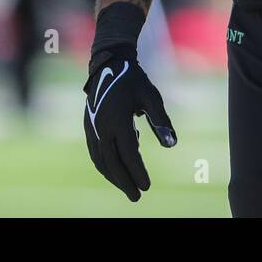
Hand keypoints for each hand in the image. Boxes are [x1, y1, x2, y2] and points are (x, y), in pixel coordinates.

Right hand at [83, 46, 176, 201]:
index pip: (128, 153)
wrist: (108, 64)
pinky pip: (95, 152)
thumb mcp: (151, 97)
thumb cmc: (133, 80)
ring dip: (114, 176)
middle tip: (138, 197)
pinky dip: (105, 165)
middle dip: (125, 181)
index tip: (147, 187)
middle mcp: (101, 127)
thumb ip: (161, 120)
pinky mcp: (88, 126)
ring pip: (101, 160)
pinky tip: (115, 172)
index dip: (137, 172)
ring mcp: (92, 127)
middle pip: (112, 162)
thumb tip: (172, 144)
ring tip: (127, 188)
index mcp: (117, 120)